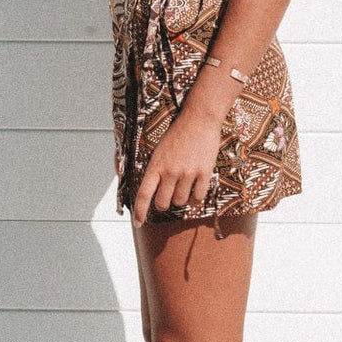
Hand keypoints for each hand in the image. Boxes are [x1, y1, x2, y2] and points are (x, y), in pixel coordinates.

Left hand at [132, 110, 222, 225]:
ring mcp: (187, 173)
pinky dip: (195, 198)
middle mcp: (170, 171)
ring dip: (181, 199)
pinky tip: (195, 190)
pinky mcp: (204, 173)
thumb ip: (155, 170)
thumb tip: (151, 189)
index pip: (143, 194)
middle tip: (167, 197)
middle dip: (163, 204)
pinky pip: (198, 197)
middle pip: (163, 203)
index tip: (137, 222)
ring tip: (183, 187)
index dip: (139, 211)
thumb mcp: (158, 151)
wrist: (198, 119)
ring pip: (180, 201)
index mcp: (155, 165)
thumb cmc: (177, 134)